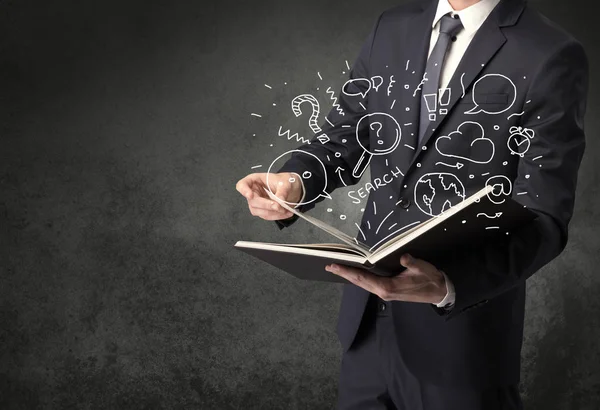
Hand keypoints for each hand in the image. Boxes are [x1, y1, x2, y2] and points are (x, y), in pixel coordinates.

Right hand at [236, 172, 303, 220]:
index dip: (243, 190)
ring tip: (286, 210)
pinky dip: (277, 216)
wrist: (290, 189)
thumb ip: (283, 191)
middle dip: (266, 205)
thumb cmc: (284, 181)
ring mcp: (256, 203)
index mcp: (254, 180)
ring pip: (259, 211)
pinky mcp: (262, 211)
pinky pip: (266, 216)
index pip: (242, 185)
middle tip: (279, 206)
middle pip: (253, 201)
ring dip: (273, 213)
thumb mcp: (286, 182)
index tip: (250, 195)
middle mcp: (253, 192)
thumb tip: (280, 201)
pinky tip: (286, 213)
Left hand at [325, 254, 446, 303]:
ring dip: (350, 276)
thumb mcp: (423, 268)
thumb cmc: (430, 279)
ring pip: (363, 284)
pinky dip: (359, 278)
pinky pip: (369, 284)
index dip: (348, 271)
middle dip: (344, 274)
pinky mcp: (388, 291)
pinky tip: (355, 273)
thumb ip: (412, 262)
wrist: (438, 291)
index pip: (363, 278)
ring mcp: (385, 292)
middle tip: (329, 266)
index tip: (335, 266)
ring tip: (338, 268)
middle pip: (359, 282)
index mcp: (388, 287)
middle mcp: (383, 292)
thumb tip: (402, 256)